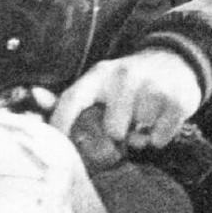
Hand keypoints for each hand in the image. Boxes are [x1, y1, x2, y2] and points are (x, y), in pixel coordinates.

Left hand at [48, 46, 204, 151]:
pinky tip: (158, 122)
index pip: (72, 101)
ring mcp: (151, 87)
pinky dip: (158, 138)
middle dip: (117, 137)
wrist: (176, 61)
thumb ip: (71, 98)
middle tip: (124, 127)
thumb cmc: (128, 82)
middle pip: (111, 131)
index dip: (61, 127)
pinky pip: (159, 139)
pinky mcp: (176, 100)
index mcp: (99, 75)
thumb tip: (35, 96)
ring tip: (142, 121)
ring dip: (139, 137)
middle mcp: (123, 76)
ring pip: (137, 136)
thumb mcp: (100, 83)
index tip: (58, 151)